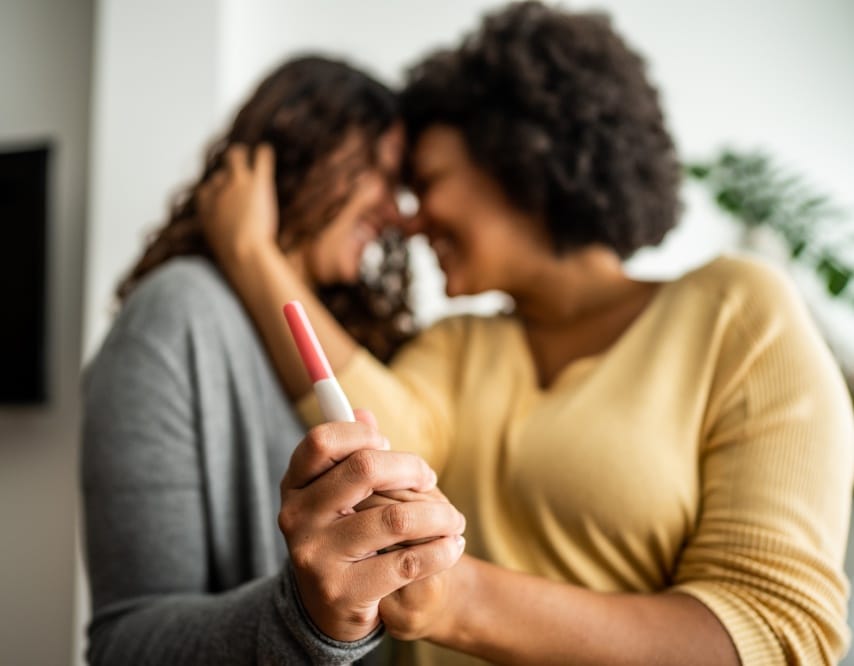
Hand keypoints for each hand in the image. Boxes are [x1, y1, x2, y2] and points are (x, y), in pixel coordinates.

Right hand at [197, 143, 278, 264]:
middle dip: (226, 176)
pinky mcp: (256, 181)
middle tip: (235, 176)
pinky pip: (260, 159)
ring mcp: (236, 183)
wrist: (243, 252)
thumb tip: (231, 261)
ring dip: (240, 155)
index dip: (216, 192)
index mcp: (205, 206)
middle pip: (220, 175)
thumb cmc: (233, 257)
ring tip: (245, 153)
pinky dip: (264, 154)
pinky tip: (266, 151)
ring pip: (235, 157)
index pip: (206, 190)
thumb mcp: (220, 248)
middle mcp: (218, 190)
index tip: (222, 195)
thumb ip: (222, 241)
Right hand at [279, 410, 466, 641]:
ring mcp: (316, 557)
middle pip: (364, 468)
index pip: (322, 441)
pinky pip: (407, 562)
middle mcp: (296, 518)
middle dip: (412, 468)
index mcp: (294, 486)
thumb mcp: (338, 496)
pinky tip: (452, 547)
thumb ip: (350, 455)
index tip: (388, 446)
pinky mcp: (343, 592)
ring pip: (396, 518)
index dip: (361, 435)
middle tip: (430, 480)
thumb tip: (364, 412)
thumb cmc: (345, 536)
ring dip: (439, 515)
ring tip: (454, 521)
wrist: (331, 611)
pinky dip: (441, 550)